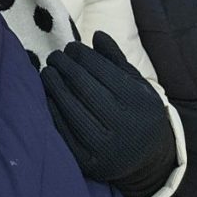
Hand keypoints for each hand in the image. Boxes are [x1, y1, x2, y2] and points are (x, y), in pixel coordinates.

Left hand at [41, 31, 175, 196]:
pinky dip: (51, 108)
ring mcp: (104, 146)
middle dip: (62, 65)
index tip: (70, 47)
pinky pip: (62, 130)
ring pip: (68, 106)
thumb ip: (116, 59)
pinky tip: (47, 95)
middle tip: (54, 57)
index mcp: (136, 100)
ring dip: (52, 84)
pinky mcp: (89, 162)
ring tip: (47, 72)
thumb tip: (96, 34)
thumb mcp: (137, 84)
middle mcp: (122, 123)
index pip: (97, 67)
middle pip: (80, 84)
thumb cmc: (138, 112)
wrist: (149, 161)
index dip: (79, 53)